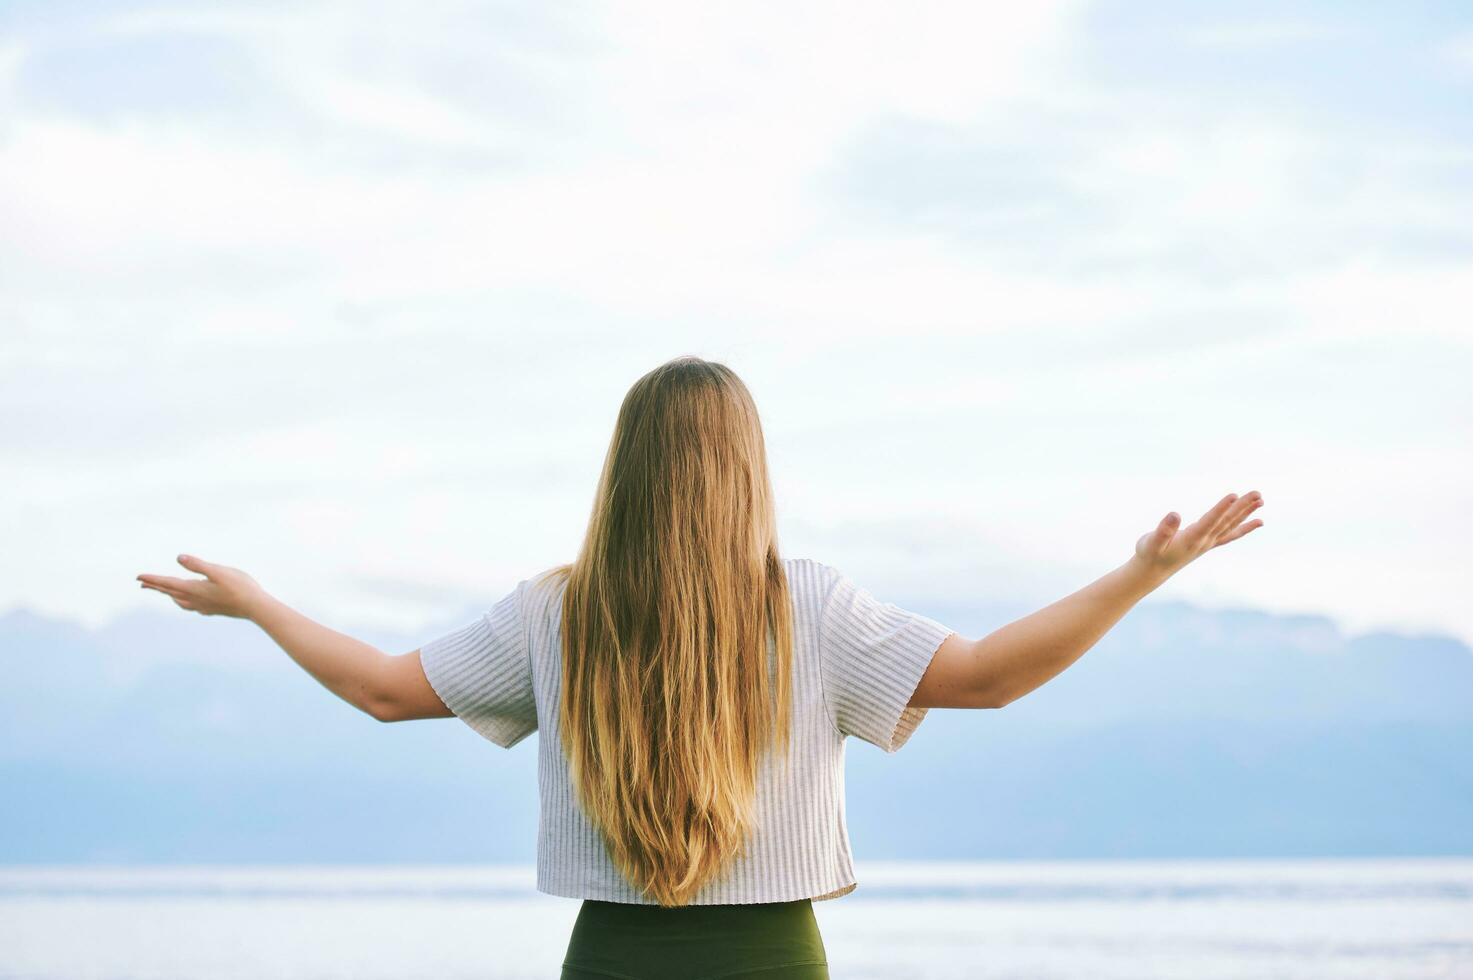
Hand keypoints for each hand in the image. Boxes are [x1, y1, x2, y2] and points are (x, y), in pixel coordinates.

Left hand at [136, 555, 268, 619]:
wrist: (255, 608)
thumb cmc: (239, 587)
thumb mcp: (218, 571)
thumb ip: (198, 565)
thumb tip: (178, 558)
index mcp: (194, 589)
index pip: (168, 583)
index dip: (153, 579)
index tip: (138, 577)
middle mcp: (195, 599)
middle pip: (170, 593)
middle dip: (156, 587)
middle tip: (142, 584)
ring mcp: (204, 606)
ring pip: (180, 601)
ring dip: (169, 595)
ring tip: (165, 592)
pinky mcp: (212, 609)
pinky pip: (191, 606)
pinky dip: (184, 602)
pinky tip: (190, 603)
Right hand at [1132, 490, 1263, 583]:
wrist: (1152, 572)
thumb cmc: (1149, 555)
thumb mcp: (1151, 542)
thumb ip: (1163, 530)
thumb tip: (1175, 514)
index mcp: (1191, 540)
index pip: (1210, 522)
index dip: (1221, 509)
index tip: (1234, 495)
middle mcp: (1204, 542)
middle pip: (1226, 522)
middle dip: (1242, 507)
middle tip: (1257, 494)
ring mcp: (1208, 543)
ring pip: (1231, 525)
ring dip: (1246, 512)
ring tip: (1261, 500)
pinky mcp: (1207, 543)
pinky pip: (1230, 534)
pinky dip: (1245, 527)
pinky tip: (1258, 521)